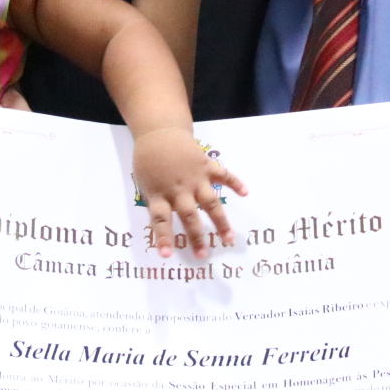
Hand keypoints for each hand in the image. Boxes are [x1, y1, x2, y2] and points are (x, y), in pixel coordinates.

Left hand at [132, 127, 246, 257]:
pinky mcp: (205, 166)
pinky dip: (235, 183)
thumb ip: (155, 202)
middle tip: (203, 256)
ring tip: (229, 238)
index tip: (166, 256)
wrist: (159, 133)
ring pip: (210, 203)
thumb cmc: (148, 161)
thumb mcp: (144, 184)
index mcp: (159, 193)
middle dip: (197, 237)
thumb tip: (162, 226)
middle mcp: (179, 189)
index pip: (160, 220)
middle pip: (189, 216)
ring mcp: (195, 178)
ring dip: (220, 221)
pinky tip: (245, 193)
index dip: (163, 238)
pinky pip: (222, 175)